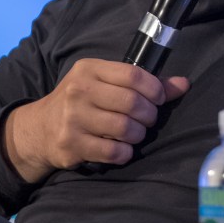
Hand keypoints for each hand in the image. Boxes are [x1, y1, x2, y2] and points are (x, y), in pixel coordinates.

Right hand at [3, 59, 189, 181]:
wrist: (39, 129)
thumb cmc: (81, 102)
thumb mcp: (106, 84)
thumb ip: (144, 84)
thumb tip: (184, 84)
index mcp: (89, 69)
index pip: (133, 75)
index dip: (155, 88)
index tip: (158, 99)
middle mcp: (79, 91)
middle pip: (132, 102)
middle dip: (149, 114)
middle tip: (148, 119)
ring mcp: (73, 118)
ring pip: (124, 128)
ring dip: (138, 134)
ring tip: (135, 133)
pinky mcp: (71, 144)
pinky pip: (112, 152)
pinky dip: (125, 152)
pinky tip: (123, 149)